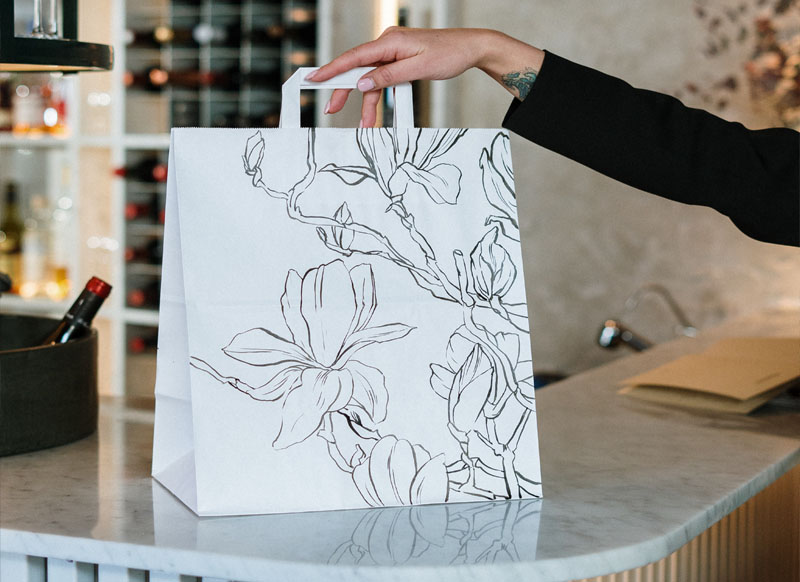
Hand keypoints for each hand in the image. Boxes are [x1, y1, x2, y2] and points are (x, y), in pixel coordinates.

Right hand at [307, 27, 544, 126]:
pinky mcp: (400, 61)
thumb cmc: (449, 54)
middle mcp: (388, 44)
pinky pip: (383, 80)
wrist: (470, 48)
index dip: (332, 69)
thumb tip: (363, 83)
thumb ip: (389, 76)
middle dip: (344, 91)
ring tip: (364, 126)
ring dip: (367, 103)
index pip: (354, 56)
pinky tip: (376, 115)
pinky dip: (379, 97)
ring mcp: (393, 52)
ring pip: (371, 79)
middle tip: (331, 109)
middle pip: (358, 69)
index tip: (314, 78)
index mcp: (390, 41)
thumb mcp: (418, 69)